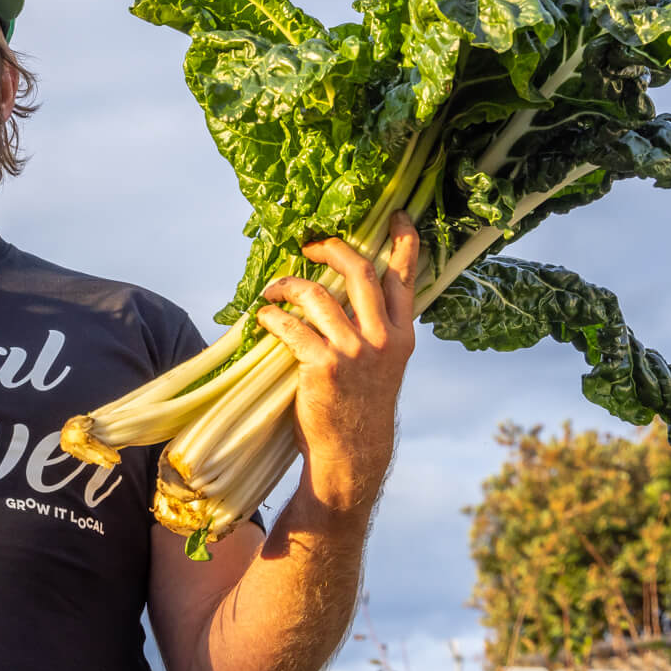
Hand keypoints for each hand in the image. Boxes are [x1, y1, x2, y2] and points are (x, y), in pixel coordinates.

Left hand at [254, 212, 420, 521]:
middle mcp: (383, 339)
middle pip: (361, 272)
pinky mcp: (323, 366)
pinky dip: (272, 317)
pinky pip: (291, 326)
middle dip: (332, 248)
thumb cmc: (359, 405)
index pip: (407, 277)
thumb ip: (374, 329)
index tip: (394, 215)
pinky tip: (262, 319)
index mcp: (401, 335)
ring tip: (272, 290)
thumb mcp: (382, 364)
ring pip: (319, 295)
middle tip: (311, 245)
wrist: (351, 454)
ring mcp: (355, 352)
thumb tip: (345, 293)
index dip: (402, 241)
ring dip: (288, 284)